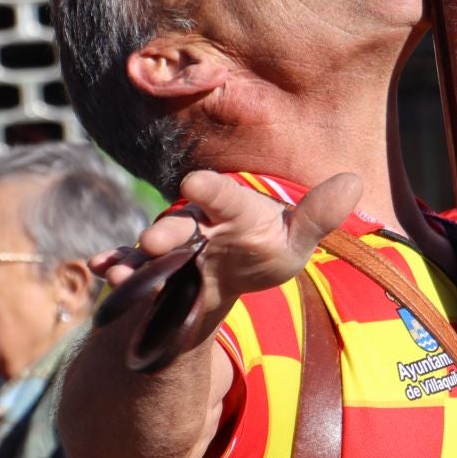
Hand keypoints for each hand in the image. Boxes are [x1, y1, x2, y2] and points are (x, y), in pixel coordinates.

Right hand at [89, 170, 360, 317]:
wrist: (230, 277)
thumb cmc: (265, 250)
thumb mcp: (295, 240)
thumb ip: (318, 215)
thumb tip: (355, 180)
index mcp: (234, 210)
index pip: (226, 198)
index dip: (212, 190)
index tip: (195, 182)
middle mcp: (198, 224)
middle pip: (180, 225)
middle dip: (166, 233)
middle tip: (154, 242)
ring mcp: (172, 249)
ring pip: (149, 250)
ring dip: (135, 259)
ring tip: (121, 271)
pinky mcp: (153, 271)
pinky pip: (132, 268)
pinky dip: (115, 269)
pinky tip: (101, 273)